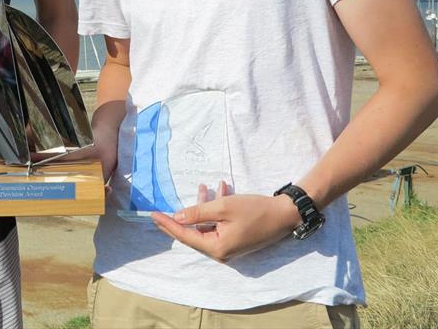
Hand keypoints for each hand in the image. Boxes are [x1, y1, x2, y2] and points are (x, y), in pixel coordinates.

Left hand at [152, 190, 299, 262]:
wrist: (284, 214)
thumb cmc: (253, 210)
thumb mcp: (223, 207)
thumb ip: (198, 212)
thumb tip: (177, 217)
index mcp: (216, 248)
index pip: (185, 236)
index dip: (168, 224)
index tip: (152, 215)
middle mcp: (221, 251)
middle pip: (193, 232)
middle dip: (182, 216)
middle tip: (162, 208)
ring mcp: (229, 246)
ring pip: (207, 225)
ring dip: (204, 205)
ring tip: (204, 186)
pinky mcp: (236, 238)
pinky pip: (219, 224)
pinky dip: (216, 208)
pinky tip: (221, 189)